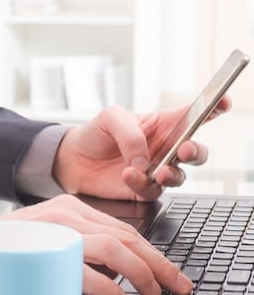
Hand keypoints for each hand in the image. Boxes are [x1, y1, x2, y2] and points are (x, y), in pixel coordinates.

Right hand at [0, 195, 192, 294]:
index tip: (168, 272)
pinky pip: (85, 265)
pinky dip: (107, 285)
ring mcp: (54, 229)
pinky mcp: (42, 246)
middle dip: (157, 263)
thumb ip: (77, 246)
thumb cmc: (2, 249)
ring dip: (140, 272)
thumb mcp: (46, 238)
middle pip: (125, 235)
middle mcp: (65, 213)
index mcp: (69, 208)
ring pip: (113, 246)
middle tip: (176, 284)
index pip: (121, 228)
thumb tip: (115, 273)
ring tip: (151, 293)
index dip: (151, 251)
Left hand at [53, 97, 230, 200]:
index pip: (195, 115)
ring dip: (171, 174)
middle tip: (184, 150)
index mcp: (164, 125)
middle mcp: (165, 149)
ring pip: (179, 177)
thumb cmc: (96, 133)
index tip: (223, 102)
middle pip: (196, 152)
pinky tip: (128, 175)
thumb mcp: (110, 118)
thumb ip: (130, 133)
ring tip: (156, 171)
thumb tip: (144, 160)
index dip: (214, 108)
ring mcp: (156, 171)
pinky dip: (141, 184)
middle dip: (196, 152)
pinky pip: (152, 192)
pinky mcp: (142, 191)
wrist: (72, 159)